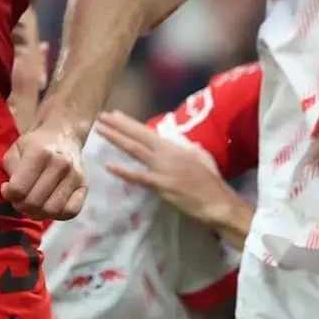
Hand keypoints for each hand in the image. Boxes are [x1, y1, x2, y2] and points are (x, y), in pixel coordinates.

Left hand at [2, 119, 86, 219]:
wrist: (63, 135)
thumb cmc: (35, 143)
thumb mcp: (16, 149)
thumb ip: (10, 171)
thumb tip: (11, 192)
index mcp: (40, 153)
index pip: (19, 189)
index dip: (9, 195)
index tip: (8, 190)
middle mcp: (60, 164)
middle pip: (35, 202)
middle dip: (21, 206)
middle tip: (19, 201)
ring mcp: (74, 176)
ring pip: (52, 210)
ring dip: (37, 214)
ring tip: (32, 205)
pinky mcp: (84, 186)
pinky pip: (71, 211)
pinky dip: (58, 215)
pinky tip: (49, 206)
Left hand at [96, 111, 245, 238]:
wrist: (219, 203)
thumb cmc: (211, 183)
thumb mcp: (200, 159)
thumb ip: (186, 150)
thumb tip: (180, 143)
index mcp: (175, 147)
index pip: (148, 132)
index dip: (130, 123)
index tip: (115, 114)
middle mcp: (167, 154)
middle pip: (138, 137)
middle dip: (118, 126)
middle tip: (100, 116)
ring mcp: (163, 169)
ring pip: (135, 150)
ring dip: (116, 139)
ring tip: (99, 130)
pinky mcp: (162, 185)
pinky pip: (139, 177)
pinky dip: (124, 172)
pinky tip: (109, 165)